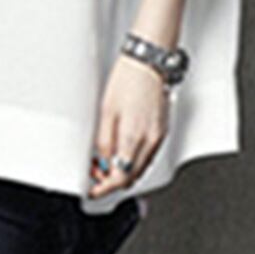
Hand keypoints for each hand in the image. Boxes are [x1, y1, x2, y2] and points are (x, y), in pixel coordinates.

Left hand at [88, 54, 169, 198]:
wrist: (149, 64)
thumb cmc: (127, 81)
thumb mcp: (106, 112)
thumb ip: (104, 142)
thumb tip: (101, 163)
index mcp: (133, 136)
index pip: (120, 177)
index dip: (104, 188)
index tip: (92, 189)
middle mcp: (150, 140)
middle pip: (131, 177)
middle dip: (112, 182)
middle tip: (95, 176)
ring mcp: (159, 137)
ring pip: (140, 169)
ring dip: (123, 173)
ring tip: (105, 164)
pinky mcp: (162, 132)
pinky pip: (148, 157)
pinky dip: (134, 162)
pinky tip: (122, 153)